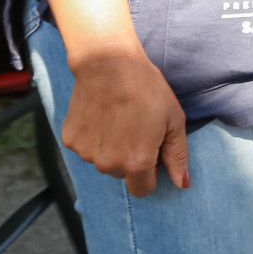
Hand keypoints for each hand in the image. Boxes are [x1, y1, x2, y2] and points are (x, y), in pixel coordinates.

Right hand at [61, 44, 189, 196]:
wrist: (109, 64)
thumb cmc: (147, 90)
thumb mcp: (174, 121)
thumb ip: (178, 156)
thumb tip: (183, 184)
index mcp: (136, 163)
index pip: (142, 189)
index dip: (150, 172)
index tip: (152, 150)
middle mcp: (108, 165)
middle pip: (122, 173)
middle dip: (131, 157)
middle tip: (137, 126)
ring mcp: (86, 154)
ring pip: (103, 160)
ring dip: (111, 147)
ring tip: (119, 117)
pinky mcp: (70, 140)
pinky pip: (86, 147)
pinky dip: (94, 136)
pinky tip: (102, 114)